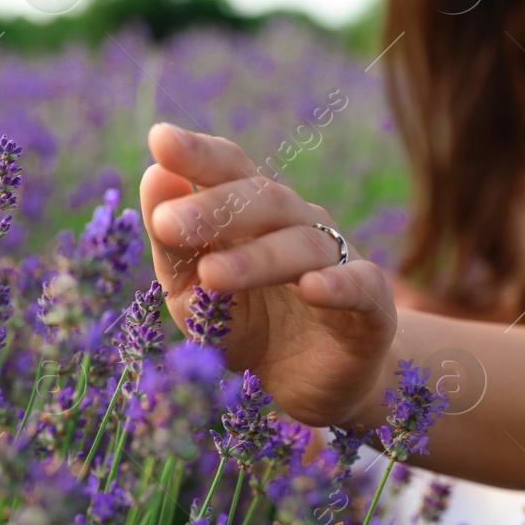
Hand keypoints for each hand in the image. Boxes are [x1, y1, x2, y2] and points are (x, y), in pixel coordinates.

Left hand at [138, 122, 398, 428]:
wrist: (314, 385)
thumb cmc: (248, 327)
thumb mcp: (194, 295)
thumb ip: (173, 246)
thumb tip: (153, 176)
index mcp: (253, 214)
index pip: (229, 169)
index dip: (198, 154)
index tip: (160, 138)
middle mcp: (298, 224)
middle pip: (263, 200)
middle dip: (215, 209)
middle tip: (168, 224)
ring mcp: (338, 261)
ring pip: (301, 245)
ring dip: (256, 258)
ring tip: (212, 275)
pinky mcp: (372, 307)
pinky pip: (360, 285)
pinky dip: (338, 285)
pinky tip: (312, 289)